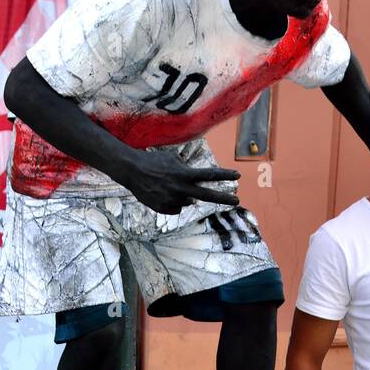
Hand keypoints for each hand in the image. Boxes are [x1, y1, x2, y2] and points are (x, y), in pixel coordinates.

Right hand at [116, 149, 240, 214]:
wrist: (131, 171)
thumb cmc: (153, 161)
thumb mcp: (172, 160)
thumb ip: (186, 172)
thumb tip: (194, 189)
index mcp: (184, 174)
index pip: (209, 175)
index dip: (224, 175)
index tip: (237, 176)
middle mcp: (181, 188)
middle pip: (207, 195)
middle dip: (224, 198)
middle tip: (237, 200)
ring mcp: (173, 200)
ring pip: (188, 201)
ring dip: (183, 195)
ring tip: (167, 186)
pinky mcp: (164, 209)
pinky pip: (176, 208)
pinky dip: (172, 202)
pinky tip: (161, 193)